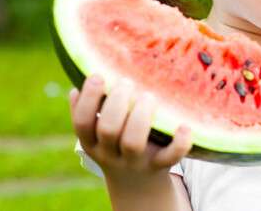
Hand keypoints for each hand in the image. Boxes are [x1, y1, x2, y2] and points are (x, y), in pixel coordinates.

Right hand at [70, 74, 192, 180]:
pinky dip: (179, 143)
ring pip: (133, 143)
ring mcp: (135, 162)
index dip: (88, 99)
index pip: (82, 123)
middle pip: (108, 130)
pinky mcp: (159, 166)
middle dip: (117, 103)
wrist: (137, 186)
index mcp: (92, 143)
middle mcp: (110, 154)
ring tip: (148, 96)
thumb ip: (87, 113)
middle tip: (126, 82)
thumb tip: (76, 89)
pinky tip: (184, 126)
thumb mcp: (97, 136)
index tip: (98, 75)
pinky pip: (170, 158)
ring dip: (140, 116)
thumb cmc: (116, 146)